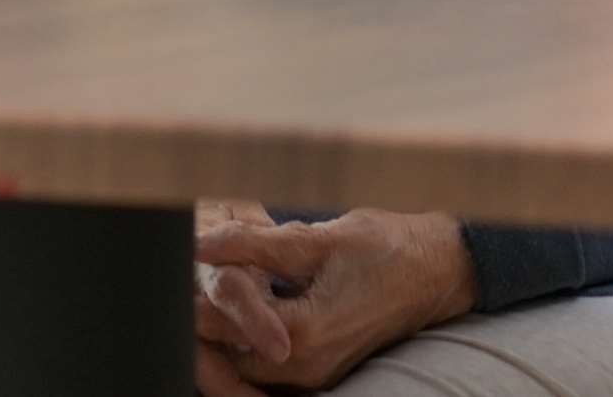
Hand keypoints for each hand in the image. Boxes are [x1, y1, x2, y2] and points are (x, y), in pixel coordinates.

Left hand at [188, 207, 471, 391]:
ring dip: (226, 327)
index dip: (191, 294)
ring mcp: (315, 374)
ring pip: (244, 361)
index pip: (218, 327)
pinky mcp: (321, 368)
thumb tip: (198, 243)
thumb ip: (252, 244)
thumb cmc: (384, 248)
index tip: (175, 263)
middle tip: (187, 274)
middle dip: (204, 315)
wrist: (437, 269)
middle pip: (225, 352)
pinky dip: (250, 335)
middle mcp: (306, 368)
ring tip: (215, 283)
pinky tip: (250, 297)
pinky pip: (267, 362)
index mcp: (302, 336)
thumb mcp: (316, 238)